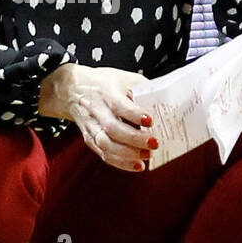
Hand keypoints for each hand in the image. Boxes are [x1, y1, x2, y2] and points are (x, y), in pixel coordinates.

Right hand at [38, 63, 155, 171]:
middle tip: (154, 143)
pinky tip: (137, 165)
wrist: (72, 89)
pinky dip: (121, 162)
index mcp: (107, 92)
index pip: (119, 104)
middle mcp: (97, 110)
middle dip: (134, 139)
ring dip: (127, 154)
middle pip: (112, 128)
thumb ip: (144, 89)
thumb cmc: (104, 83)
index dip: (134, 114)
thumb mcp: (125, 78)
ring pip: (106, 144)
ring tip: (147, 156)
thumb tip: (170, 102)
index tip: (150, 120)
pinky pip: (104, 154)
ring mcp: (91, 126)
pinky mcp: (90, 139)